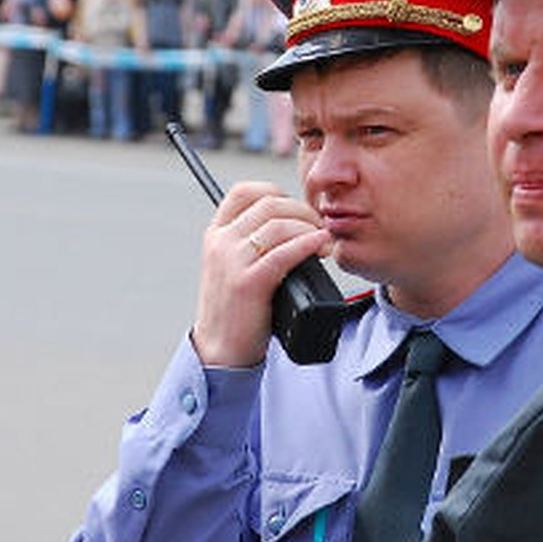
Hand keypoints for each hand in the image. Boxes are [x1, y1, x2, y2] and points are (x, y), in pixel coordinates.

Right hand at [191, 181, 333, 367]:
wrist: (221, 350)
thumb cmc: (237, 311)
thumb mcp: (237, 267)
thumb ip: (257, 244)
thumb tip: (299, 226)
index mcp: (217, 234)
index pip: (246, 191)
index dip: (279, 193)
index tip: (299, 211)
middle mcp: (221, 242)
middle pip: (270, 204)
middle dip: (304, 211)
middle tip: (321, 228)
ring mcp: (232, 261)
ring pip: (279, 224)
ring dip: (311, 228)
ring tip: (325, 243)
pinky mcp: (248, 282)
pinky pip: (285, 252)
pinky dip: (309, 244)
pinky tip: (321, 248)